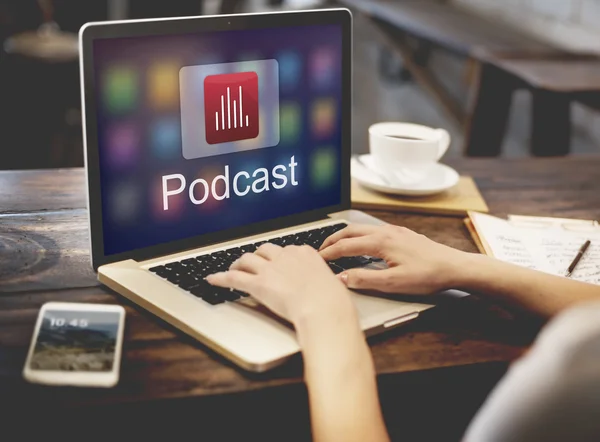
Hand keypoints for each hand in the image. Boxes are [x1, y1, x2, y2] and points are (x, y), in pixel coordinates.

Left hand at [207, 243, 355, 326]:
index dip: (278, 257)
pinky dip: (220, 278)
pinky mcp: (258, 283)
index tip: (276, 262)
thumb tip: (324, 287)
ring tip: (233, 268)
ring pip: (247, 259)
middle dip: (257, 256)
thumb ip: (322, 280)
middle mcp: (286, 256)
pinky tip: (212, 279)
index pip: (287, 249)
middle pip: (264, 249)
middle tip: (253, 263)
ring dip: (238, 263)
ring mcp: (270, 269)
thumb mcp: (332, 283)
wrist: (324, 308)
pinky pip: (234, 277)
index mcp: (305, 253)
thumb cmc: (332, 301)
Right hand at [320, 224, 472, 294]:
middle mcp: (386, 232)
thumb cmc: (427, 275)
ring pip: (362, 228)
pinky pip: (373, 230)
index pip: (346, 246)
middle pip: (350, 231)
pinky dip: (359, 235)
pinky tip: (362, 244)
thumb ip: (364, 279)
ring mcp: (395, 231)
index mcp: (381, 242)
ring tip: (336, 245)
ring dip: (345, 236)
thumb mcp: (393, 283)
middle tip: (320, 250)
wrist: (454, 267)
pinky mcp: (402, 234)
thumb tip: (341, 277)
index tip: (317, 260)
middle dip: (332, 239)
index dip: (329, 253)